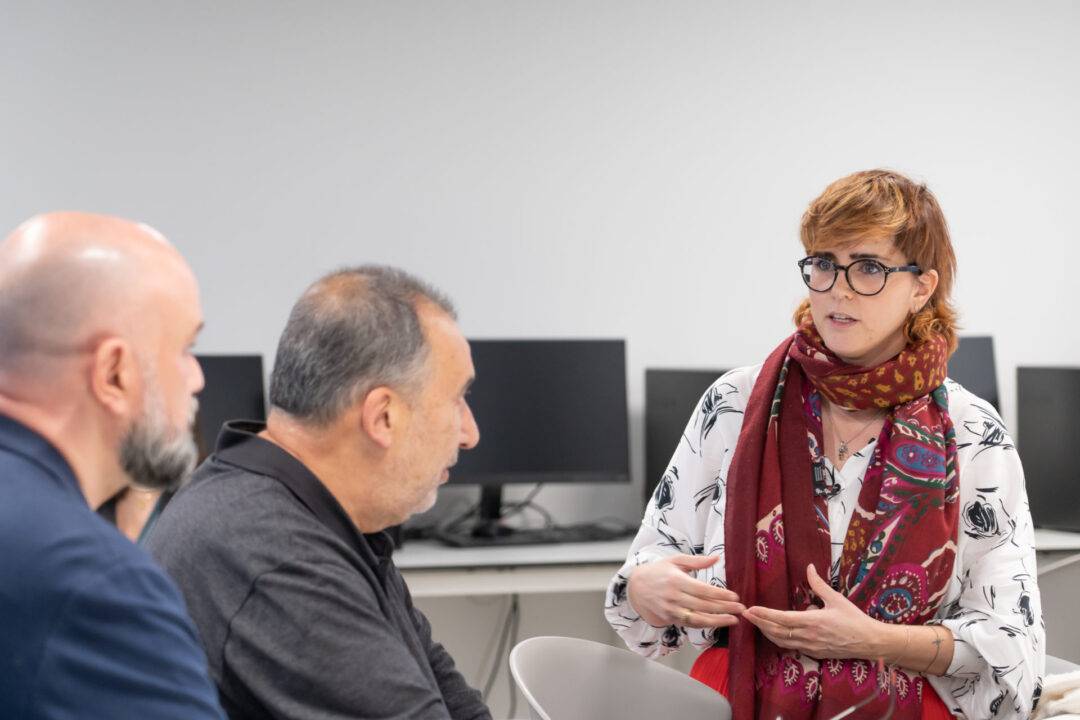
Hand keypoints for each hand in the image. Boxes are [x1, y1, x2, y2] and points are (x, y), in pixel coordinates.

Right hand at [627, 554, 744, 628]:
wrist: (635, 588)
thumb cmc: (658, 571)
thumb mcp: (675, 561)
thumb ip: (697, 561)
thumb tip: (717, 558)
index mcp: (676, 580)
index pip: (702, 590)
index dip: (719, 594)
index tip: (735, 596)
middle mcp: (674, 597)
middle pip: (703, 605)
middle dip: (724, 608)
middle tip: (741, 609)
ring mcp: (671, 610)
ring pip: (698, 618)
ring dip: (717, 621)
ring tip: (734, 620)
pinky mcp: (670, 619)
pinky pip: (690, 624)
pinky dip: (705, 625)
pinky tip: (718, 624)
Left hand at [742, 564, 885, 659]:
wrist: (870, 642)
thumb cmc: (855, 619)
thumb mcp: (836, 599)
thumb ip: (819, 585)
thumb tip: (809, 567)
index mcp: (812, 621)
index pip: (782, 619)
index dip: (764, 615)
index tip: (750, 610)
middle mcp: (808, 636)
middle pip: (776, 632)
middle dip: (759, 623)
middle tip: (745, 615)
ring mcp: (810, 647)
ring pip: (782, 641)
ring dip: (767, 632)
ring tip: (756, 623)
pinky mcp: (814, 653)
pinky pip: (792, 647)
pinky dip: (780, 640)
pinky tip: (775, 633)